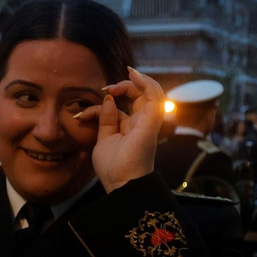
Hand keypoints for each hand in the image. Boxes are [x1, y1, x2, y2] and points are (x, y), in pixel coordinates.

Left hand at [86, 67, 163, 192]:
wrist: (121, 182)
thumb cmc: (113, 167)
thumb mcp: (104, 139)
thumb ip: (106, 120)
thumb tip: (108, 100)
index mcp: (132, 127)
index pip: (128, 104)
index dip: (117, 93)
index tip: (102, 93)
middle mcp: (142, 123)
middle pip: (141, 95)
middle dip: (126, 85)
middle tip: (108, 87)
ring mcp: (148, 122)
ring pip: (153, 92)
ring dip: (140, 80)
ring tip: (127, 74)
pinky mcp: (151, 121)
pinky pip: (155, 97)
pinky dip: (147, 84)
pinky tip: (135, 77)